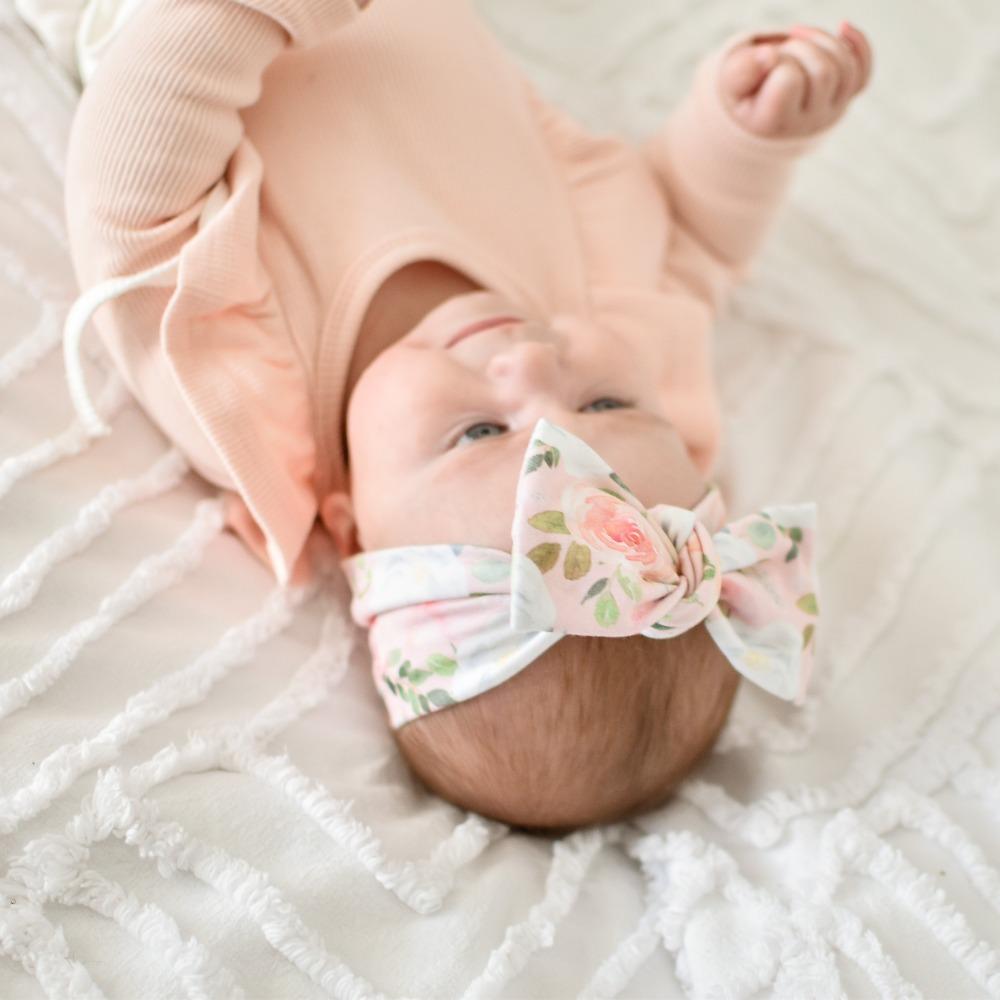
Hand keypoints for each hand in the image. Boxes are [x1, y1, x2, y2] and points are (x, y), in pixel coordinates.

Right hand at [719, 22, 872, 138]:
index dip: (778, 60)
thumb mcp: (731, 83)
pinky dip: (858, 44)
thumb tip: (768, 55)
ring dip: (822, 40)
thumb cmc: (743, 92)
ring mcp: (829, 113)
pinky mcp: (845, 99)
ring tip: (797, 38)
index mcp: (773, 125)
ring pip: (845, 68)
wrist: (759, 111)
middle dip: (801, 48)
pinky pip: (863, 72)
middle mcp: (806, 125)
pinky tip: (843, 27)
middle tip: (780, 51)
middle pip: (823, 73)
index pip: (790, 80)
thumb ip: (742, 71)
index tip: (764, 62)